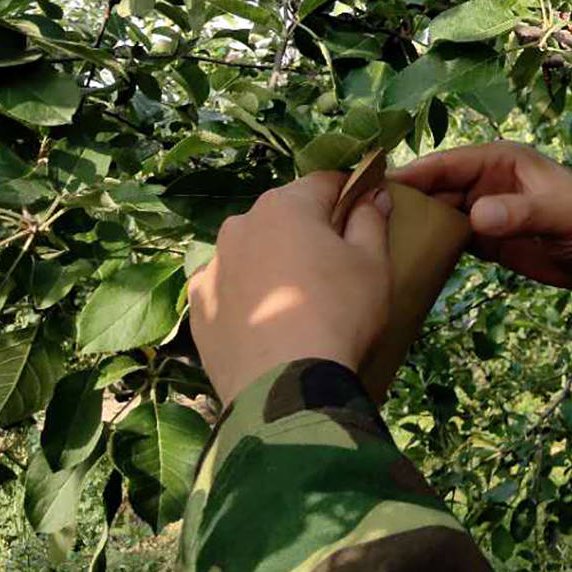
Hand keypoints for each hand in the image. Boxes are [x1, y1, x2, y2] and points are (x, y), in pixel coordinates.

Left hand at [188, 172, 391, 406]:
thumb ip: (371, 220)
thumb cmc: (339, 314)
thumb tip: (372, 193)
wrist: (284, 388)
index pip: (326, 183)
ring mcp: (213, 268)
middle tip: (336, 270)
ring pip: (253, 252)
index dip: (351, 195)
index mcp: (284, 206)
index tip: (367, 215)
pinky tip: (269, 324)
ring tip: (299, 304)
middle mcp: (240, 226)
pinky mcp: (199, 307)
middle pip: (285, 217)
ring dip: (274, 264)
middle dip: (309, 233)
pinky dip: (248, 298)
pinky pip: (231, 290)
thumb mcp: (373, 264)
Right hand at [391, 142, 571, 288]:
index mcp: (499, 161)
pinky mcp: (485, 239)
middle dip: (403, 202)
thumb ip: (520, 213)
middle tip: (363, 222)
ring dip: (413, 226)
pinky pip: (449, 238)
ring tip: (375, 244)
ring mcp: (482, 210)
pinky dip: (430, 247)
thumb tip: (476, 216)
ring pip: (437, 214)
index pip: (447, 164)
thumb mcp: (559, 214)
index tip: (376, 186)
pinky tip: (405, 260)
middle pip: (434, 189)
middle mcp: (484, 181)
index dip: (413, 173)